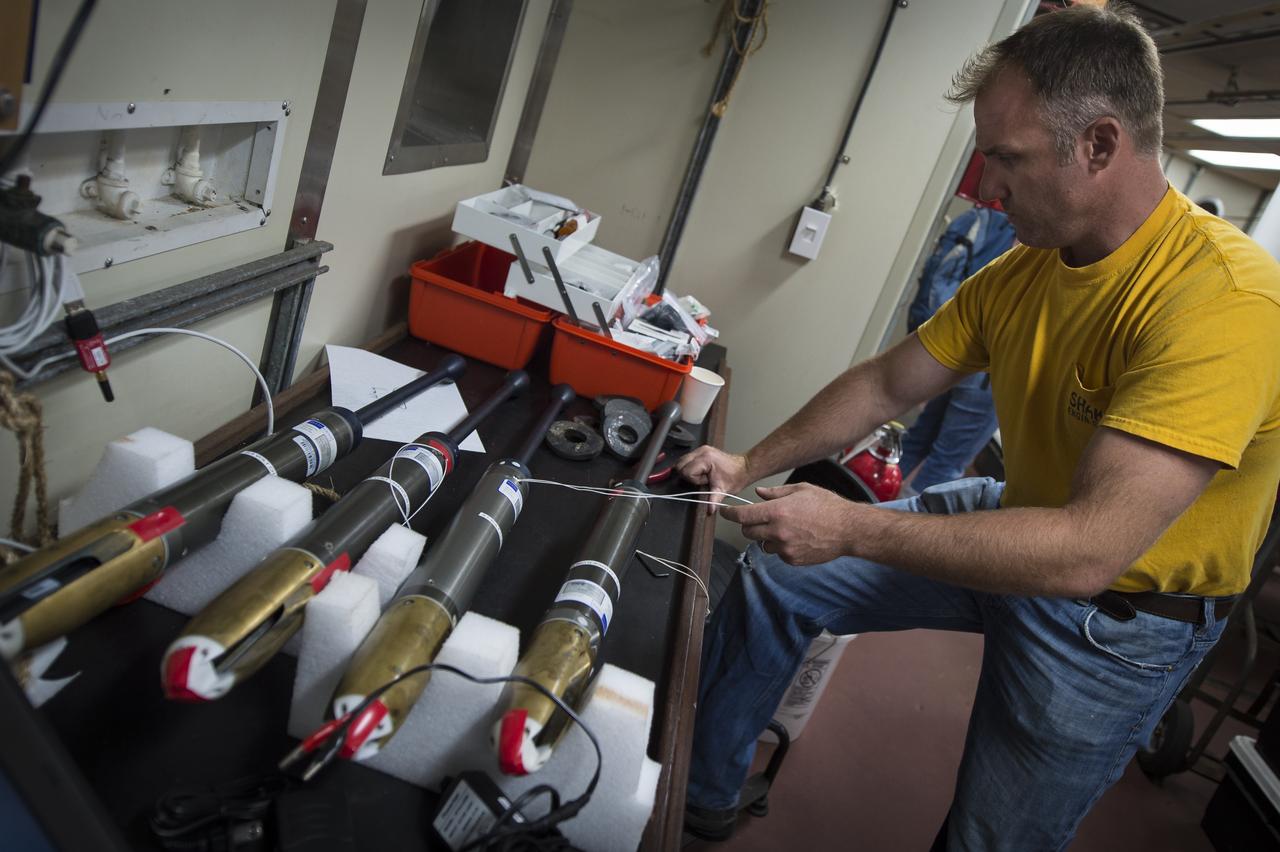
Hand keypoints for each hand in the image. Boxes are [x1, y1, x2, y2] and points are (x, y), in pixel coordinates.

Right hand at [675, 445, 751, 513]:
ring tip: (702, 476)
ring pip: (682, 461)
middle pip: (680, 464)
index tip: (704, 482)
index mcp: (706, 459)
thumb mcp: (723, 491)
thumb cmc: (736, 477)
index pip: (686, 471)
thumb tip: (709, 510)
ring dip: (688, 470)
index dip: (693, 480)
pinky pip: (687, 459)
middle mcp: (701, 452)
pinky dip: (690, 467)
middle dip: (688, 475)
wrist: (745, 468)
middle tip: (702, 480)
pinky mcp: (702, 451)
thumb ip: (713, 500)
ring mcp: (701, 450)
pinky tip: (701, 472)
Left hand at [721, 483, 861, 565]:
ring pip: (762, 544)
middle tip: (761, 518)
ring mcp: (784, 548)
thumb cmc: (826, 505)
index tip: (724, 512)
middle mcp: (777, 531)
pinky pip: (778, 553)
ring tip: (788, 528)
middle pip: (747, 532)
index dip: (729, 514)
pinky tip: (798, 537)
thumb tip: (758, 494)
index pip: (742, 516)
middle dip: (749, 525)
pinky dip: (782, 546)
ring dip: (767, 537)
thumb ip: (775, 493)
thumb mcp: (801, 489)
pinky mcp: (792, 559)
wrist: (848, 529)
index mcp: (777, 511)